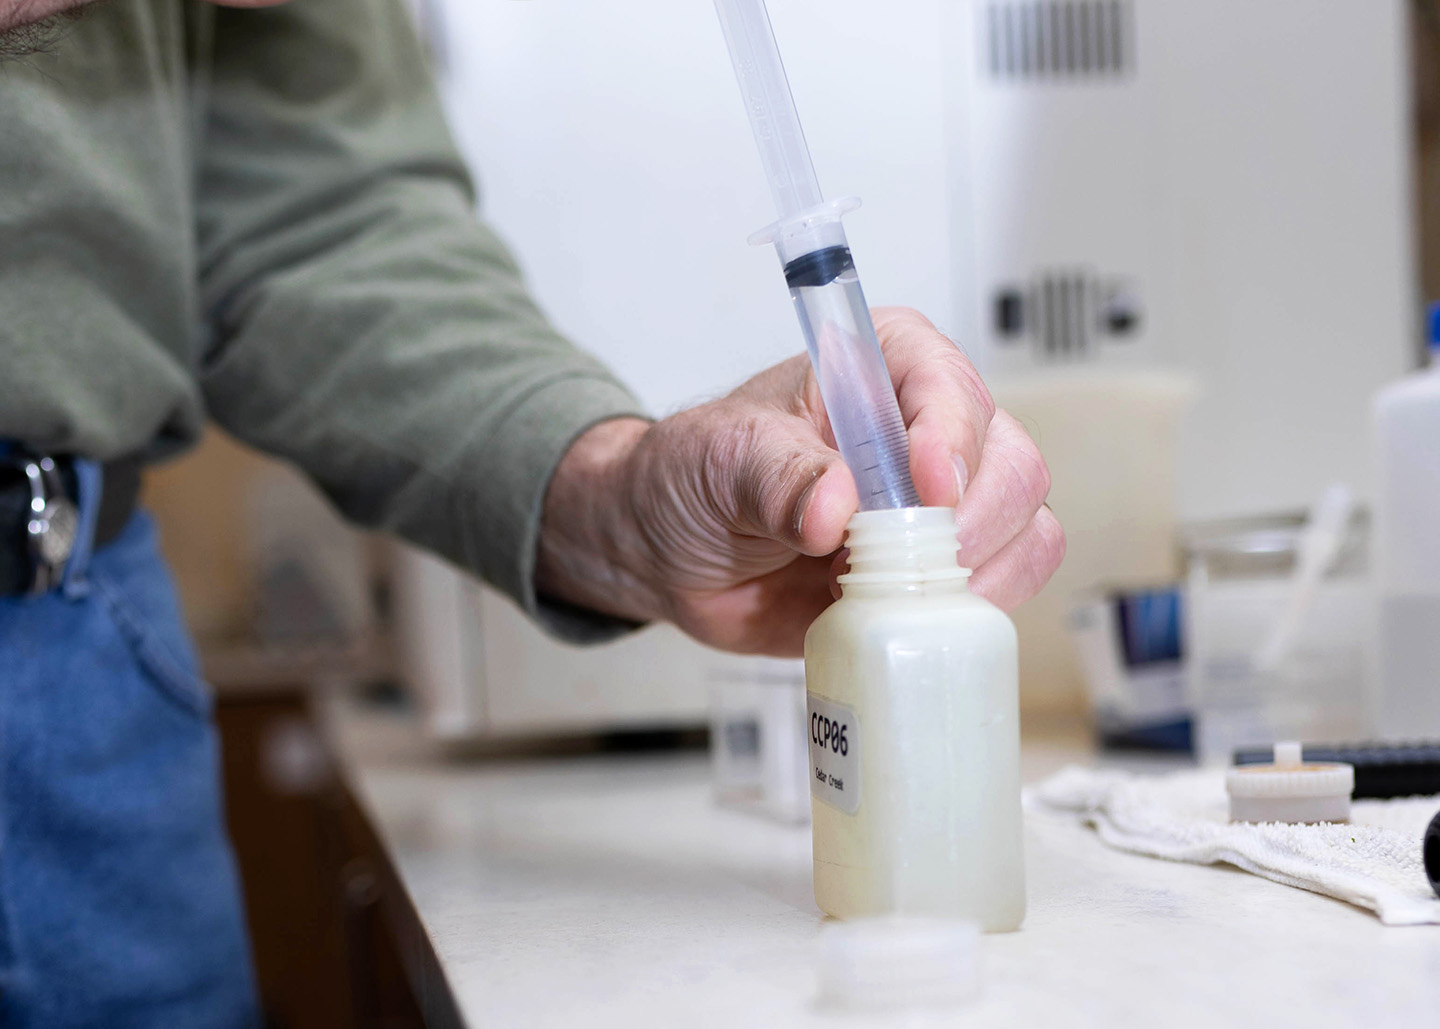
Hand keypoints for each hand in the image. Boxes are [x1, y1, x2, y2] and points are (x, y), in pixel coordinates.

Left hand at [535, 307, 1064, 655]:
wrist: (668, 554)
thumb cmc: (691, 479)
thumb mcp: (718, 459)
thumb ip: (777, 475)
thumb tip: (835, 508)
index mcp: (882, 366)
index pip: (950, 387)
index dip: (951, 441)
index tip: (925, 493)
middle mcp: (930, 427)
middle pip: (1012, 464)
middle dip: (967, 524)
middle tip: (890, 561)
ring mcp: (946, 503)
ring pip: (1027, 528)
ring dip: (971, 573)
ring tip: (877, 587)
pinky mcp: (942, 569)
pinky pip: (1008, 585)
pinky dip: (972, 609)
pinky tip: (899, 613)